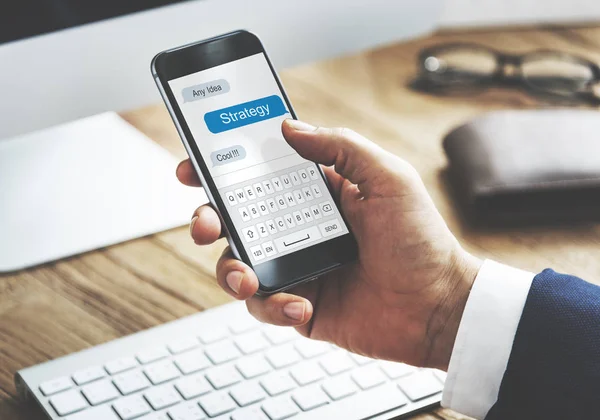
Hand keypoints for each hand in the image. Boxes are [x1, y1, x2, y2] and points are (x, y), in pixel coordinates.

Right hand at [177, 119, 480, 369]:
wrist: (438, 307)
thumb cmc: (421, 240)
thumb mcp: (388, 178)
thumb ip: (340, 147)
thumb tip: (288, 128)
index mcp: (317, 194)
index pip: (259, 176)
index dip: (222, 170)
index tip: (194, 167)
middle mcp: (300, 229)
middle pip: (236, 220)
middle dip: (209, 219)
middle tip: (207, 223)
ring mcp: (298, 267)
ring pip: (239, 264)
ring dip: (231, 270)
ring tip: (247, 277)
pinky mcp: (300, 305)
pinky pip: (266, 306)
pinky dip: (274, 307)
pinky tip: (301, 305)